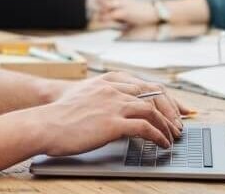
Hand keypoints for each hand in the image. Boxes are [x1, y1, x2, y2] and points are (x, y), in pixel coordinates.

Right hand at [33, 71, 192, 156]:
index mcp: (108, 80)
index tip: (177, 107)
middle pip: (154, 94)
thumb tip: (118, 110)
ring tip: (172, 136)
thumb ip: (104, 97)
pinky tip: (161, 143)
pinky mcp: (113, 122)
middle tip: (180, 124)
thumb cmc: (60, 114)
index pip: (146, 84)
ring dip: (167, 124)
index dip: (165, 97)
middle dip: (171, 109)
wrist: (44, 123)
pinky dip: (158, 135)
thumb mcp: (85, 96)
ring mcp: (114, 104)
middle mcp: (113, 88)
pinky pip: (145, 127)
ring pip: (152, 109)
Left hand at [91, 0, 159, 25]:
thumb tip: (94, 4)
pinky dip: (105, 18)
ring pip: (106, 3)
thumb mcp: (122, 2)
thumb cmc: (133, 9)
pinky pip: (111, 14)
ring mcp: (123, 2)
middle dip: (95, 0)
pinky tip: (103, 20)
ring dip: (100, 10)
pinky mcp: (126, 12)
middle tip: (91, 7)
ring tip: (99, 15)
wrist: (150, 13)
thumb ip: (109, 2)